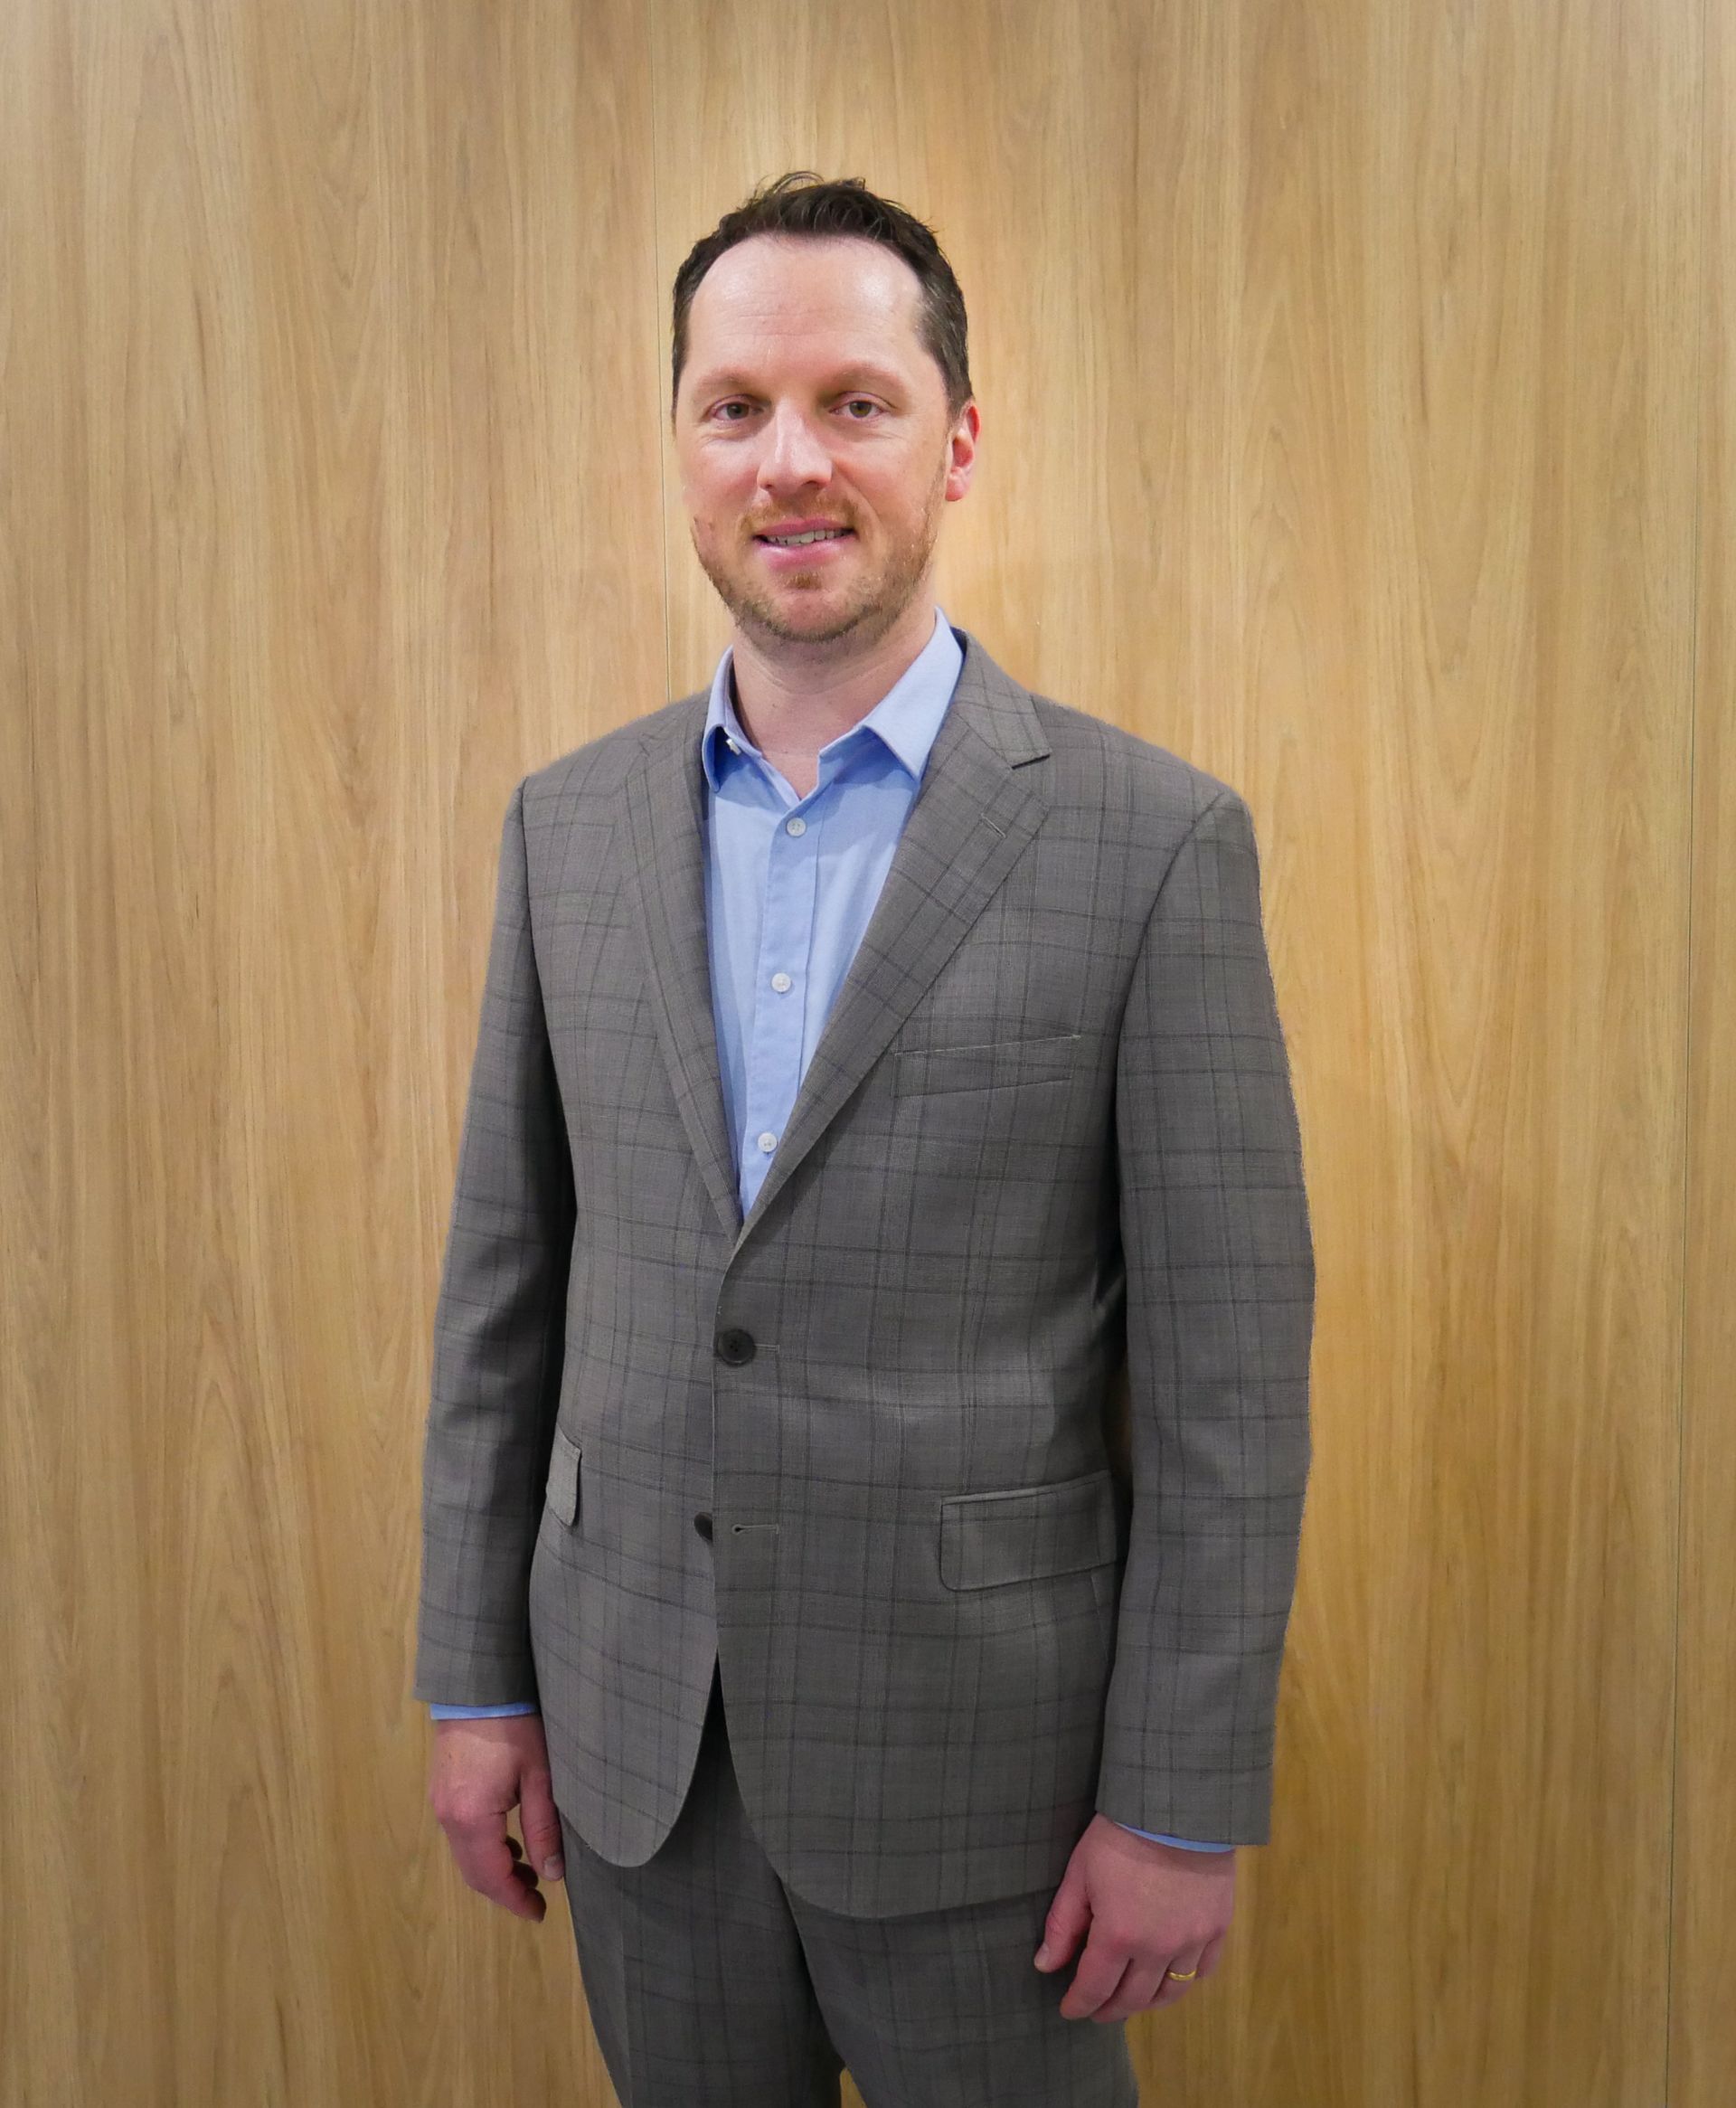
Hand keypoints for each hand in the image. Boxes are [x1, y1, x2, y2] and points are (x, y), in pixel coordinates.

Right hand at [428, 1712, 564, 1921]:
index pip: (491, 1877)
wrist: (478, 1685)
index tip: (539, 1914)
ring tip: (529, 1871)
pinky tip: (508, 1842)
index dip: (515, 1900)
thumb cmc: (515, 1726)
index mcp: (472, 1819)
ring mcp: (440, 1804)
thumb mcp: (540, 1776)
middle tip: (536, 1898)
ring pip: (465, 1855)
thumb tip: (552, 1874)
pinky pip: (460, 1835)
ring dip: (493, 1870)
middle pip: (473, 1872)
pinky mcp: (441, 1791)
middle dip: (504, 1890)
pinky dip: (483, 1849)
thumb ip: (543, 1827)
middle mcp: (448, 1818)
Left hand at [1034, 1815, 1233, 2021]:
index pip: (1095, 1988)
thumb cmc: (1119, 1835)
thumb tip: (1045, 1966)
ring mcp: (1192, 1941)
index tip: (1070, 2010)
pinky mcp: (1217, 1928)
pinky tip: (1170, 1975)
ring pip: (1170, 1993)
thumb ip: (1063, 1924)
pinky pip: (1202, 1971)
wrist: (1176, 1806)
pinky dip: (1184, 1980)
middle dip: (1110, 2009)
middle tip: (1097, 2009)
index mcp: (1119, 1936)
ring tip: (1132, 1998)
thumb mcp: (1080, 1873)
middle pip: (1133, 1998)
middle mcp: (1158, 1949)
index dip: (1079, 2004)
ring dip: (1147, 2002)